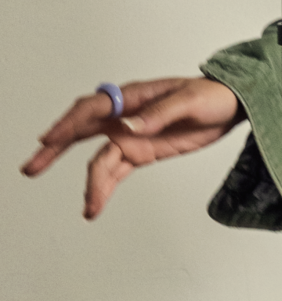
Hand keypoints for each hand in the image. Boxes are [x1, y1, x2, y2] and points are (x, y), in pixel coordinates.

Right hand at [20, 76, 242, 218]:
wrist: (231, 107)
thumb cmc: (210, 94)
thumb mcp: (189, 100)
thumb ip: (159, 114)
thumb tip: (131, 126)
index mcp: (134, 96)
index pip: (94, 107)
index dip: (70, 122)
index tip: (51, 139)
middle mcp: (126, 116)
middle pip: (82, 130)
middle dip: (56, 147)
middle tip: (32, 166)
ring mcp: (131, 136)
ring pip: (99, 159)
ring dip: (89, 182)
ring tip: (89, 206)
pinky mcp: (142, 153)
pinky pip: (116, 172)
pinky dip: (103, 188)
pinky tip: (94, 206)